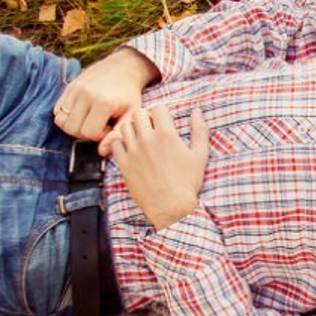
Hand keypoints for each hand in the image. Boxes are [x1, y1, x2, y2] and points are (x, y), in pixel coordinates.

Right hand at [53, 47, 159, 151]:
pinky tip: (83, 113)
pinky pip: (57, 110)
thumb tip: (101, 152)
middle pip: (72, 129)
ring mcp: (74, 89)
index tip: (110, 127)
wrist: (124, 67)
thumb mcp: (132, 114)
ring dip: (74, 126)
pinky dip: (66, 117)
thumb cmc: (130, 94)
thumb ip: (119, 134)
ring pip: (61, 121)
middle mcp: (85, 95)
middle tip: (99, 125)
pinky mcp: (68, 86)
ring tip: (90, 120)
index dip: (99, 135)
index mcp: (103, 102)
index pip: (89, 133)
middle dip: (85, 133)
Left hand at [109, 106, 209, 229]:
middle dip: (146, 117)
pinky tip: (131, 150)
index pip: (158, 108)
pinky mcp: (123, 164)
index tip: (164, 121)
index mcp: (167, 135)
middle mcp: (147, 140)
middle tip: (151, 128)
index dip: (162, 113)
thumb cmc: (188, 182)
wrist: (171, 207)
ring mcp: (133, 152)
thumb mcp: (200, 155)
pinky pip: (115, 144)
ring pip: (125, 126)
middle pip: (139, 113)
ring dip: (133, 128)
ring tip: (140, 138)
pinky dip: (121, 143)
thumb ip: (200, 130)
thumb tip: (197, 111)